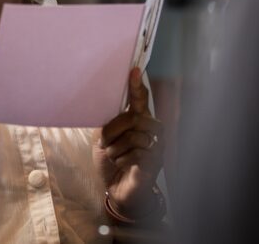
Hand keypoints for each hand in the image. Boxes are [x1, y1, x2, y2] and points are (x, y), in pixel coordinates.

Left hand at [93, 68, 164, 218]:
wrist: (116, 189)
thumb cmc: (112, 161)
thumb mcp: (103, 139)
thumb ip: (108, 123)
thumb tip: (111, 108)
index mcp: (138, 119)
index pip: (139, 99)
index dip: (136, 85)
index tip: (133, 70)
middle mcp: (151, 128)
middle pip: (134, 117)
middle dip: (113, 131)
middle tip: (105, 144)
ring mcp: (156, 144)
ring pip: (134, 137)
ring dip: (116, 150)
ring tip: (115, 157)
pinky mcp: (156, 161)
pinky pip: (137, 154)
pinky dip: (123, 161)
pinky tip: (123, 166)